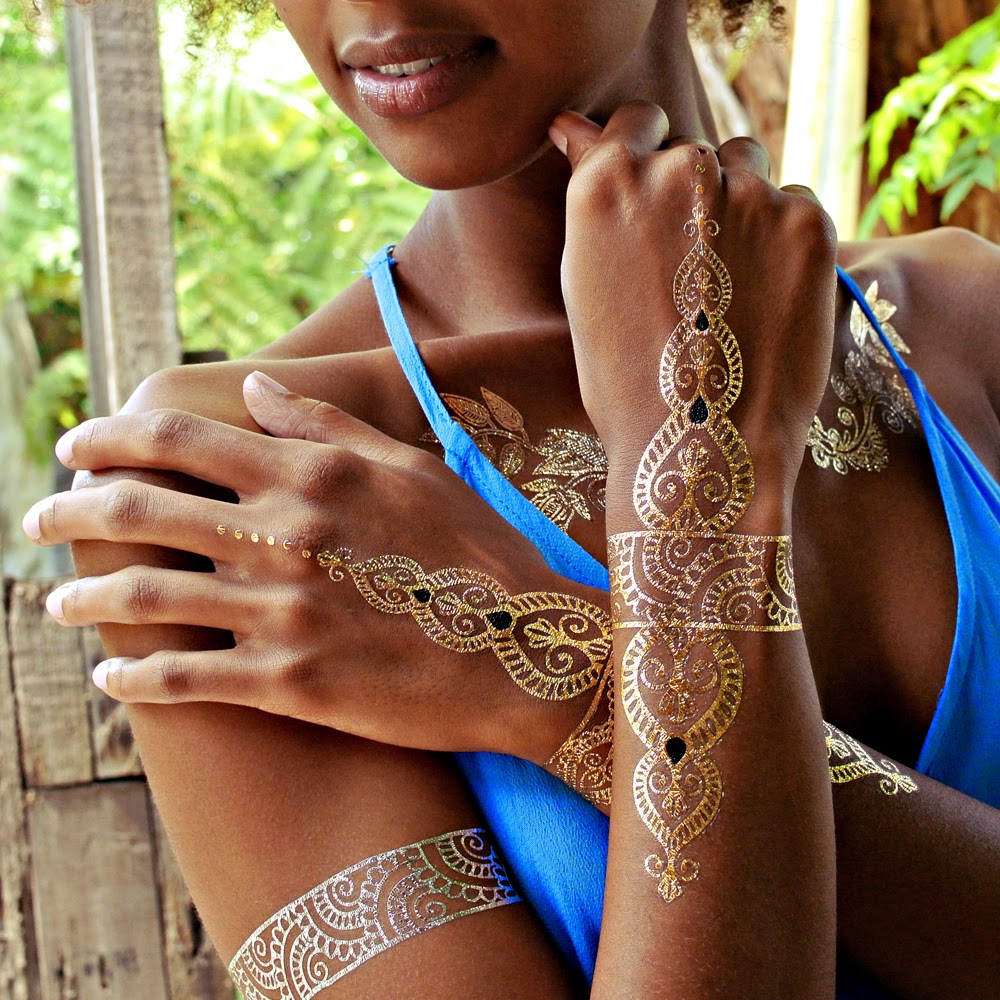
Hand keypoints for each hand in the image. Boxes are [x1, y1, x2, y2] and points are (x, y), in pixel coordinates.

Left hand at [21, 373, 605, 761]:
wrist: (523, 650)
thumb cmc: (475, 551)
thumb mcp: (410, 467)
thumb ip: (325, 425)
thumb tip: (256, 388)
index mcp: (310, 475)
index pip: (179, 441)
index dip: (111, 438)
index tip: (74, 445)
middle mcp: (283, 536)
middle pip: (140, 511)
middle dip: (70, 507)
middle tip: (36, 514)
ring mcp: (281, 612)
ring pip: (144, 598)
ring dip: (85, 597)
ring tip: (56, 600)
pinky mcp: (289, 681)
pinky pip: (184, 679)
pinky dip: (133, 675)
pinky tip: (110, 674)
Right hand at [550, 103, 837, 497]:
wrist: (700, 447)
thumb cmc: (625, 379)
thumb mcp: (583, 282)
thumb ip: (591, 195)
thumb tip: (568, 124)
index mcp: (608, 183)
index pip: (638, 120)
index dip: (647, 155)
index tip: (657, 201)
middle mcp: (679, 171)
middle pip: (696, 152)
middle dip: (695, 198)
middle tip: (692, 274)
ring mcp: (749, 193)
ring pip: (748, 170)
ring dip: (740, 209)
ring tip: (731, 286)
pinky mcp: (807, 222)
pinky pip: (794, 203)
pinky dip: (783, 241)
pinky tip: (766, 298)